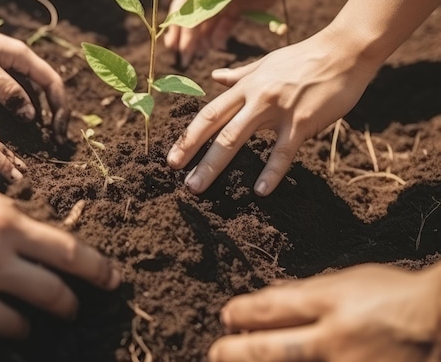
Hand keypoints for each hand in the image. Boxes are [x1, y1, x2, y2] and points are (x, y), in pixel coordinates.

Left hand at [0, 11, 68, 141]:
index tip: (57, 132)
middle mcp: (20, 62)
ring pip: (32, 94)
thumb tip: (31, 117)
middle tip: (55, 142)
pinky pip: (15, 95)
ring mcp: (8, 69)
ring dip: (39, 115)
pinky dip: (21, 111)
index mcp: (22, 56)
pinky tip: (17, 127)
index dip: (60, 108)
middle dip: (55, 114)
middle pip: (47, 89)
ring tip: (40, 140)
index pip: (53, 82)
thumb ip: (7, 90)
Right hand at [164, 0, 276, 67]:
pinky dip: (219, 37)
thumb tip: (183, 27)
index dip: (175, 29)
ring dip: (202, 41)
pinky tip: (217, 46)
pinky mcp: (235, 11)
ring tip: (200, 55)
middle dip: (187, 40)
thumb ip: (197, 4)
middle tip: (185, 59)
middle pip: (192, 21)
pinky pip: (223, 28)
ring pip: (206, 27)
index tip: (172, 47)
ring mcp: (221, 4)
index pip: (180, 11)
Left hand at [167, 28, 376, 195]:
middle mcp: (255, 97)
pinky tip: (260, 191)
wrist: (343, 52)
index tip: (174, 155)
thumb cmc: (304, 58)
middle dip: (193, 152)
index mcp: (247, 85)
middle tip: (177, 175)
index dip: (190, 134)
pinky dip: (271, 172)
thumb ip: (240, 74)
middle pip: (217, 128)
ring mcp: (277, 109)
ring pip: (238, 138)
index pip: (210, 112)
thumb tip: (215, 77)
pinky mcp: (301, 121)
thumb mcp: (266, 63)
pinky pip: (282, 151)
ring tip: (198, 186)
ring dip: (215, 164)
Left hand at [208, 263, 440, 360]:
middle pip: (274, 349)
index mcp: (330, 302)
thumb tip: (269, 297)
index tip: (226, 316)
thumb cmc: (392, 295)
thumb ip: (308, 291)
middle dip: (237, 352)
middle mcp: (335, 338)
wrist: (440, 322)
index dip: (244, 313)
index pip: (273, 308)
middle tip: (215, 352)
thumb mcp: (348, 281)